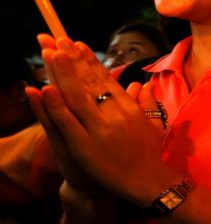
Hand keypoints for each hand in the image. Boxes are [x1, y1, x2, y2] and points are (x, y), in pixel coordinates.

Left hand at [27, 35, 170, 204]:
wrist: (150, 184)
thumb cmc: (151, 156)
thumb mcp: (153, 125)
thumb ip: (146, 103)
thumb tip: (143, 84)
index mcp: (128, 108)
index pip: (105, 78)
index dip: (88, 60)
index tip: (75, 43)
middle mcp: (114, 113)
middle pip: (88, 81)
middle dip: (70, 59)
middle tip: (55, 38)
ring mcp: (99, 129)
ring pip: (76, 96)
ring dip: (62, 73)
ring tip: (50, 52)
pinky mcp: (85, 146)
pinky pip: (67, 122)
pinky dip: (55, 105)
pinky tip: (44, 89)